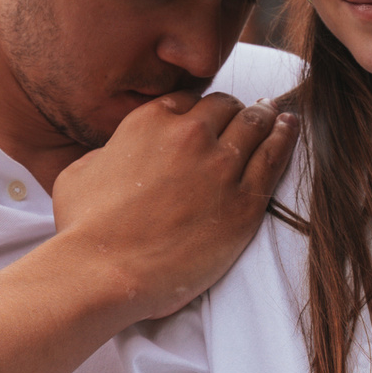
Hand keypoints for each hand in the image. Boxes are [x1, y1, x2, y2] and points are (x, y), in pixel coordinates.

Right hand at [50, 94, 298, 321]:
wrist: (103, 272)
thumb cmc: (84, 230)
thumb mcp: (80, 172)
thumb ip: (108, 151)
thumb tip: (116, 153)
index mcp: (148, 121)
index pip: (188, 100)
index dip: (200, 110)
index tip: (207, 120)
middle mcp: (189, 134)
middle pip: (225, 107)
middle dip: (234, 111)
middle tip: (244, 118)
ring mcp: (221, 166)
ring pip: (255, 125)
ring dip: (264, 118)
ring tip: (275, 116)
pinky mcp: (244, 202)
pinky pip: (275, 157)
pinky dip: (285, 137)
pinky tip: (290, 127)